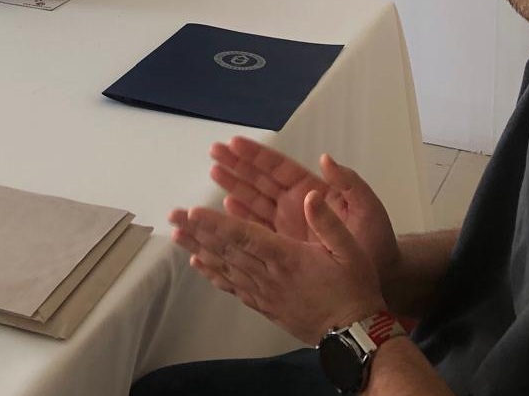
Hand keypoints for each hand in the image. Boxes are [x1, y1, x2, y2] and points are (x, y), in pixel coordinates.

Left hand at [171, 191, 385, 342]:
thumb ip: (328, 222)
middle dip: (197, 231)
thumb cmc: (354, 289)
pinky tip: (197, 263)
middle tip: (173, 216)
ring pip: (225, 266)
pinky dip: (212, 273)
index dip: (217, 224)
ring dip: (198, 248)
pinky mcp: (265, 304)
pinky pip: (232, 286)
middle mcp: (269, 274)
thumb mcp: (351, 251)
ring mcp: (264, 291)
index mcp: (287, 257)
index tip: (194, 212)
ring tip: (175, 234)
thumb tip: (312, 194)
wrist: (355, 334)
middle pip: (226, 249)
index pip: (246, 236)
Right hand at [208, 136, 399, 283]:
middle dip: (237, 165)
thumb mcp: (368, 210)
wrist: (382, 281)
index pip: (279, 169)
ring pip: (253, 201)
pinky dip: (241, 218)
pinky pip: (257, 228)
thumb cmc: (377, 244)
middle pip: (260, 180)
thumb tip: (326, 159)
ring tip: (214, 172)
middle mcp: (296, 205)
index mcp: (313, 192)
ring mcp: (287, 225)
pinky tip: (225, 208)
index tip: (235, 142)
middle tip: (214, 150)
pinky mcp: (283, 246)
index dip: (257, 156)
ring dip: (234, 186)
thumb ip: (350, 184)